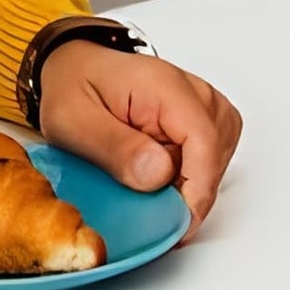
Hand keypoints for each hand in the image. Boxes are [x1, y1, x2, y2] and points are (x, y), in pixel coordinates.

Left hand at [38, 42, 241, 244]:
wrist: (72, 67)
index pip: (204, 141)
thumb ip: (115, 148)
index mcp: (163, 85)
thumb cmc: (71, 86)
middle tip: (150, 206)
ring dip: (190, 184)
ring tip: (151, 187)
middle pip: (216, 155)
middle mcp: (189, 90)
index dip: (195, 191)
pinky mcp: (197, 117)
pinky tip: (161, 177)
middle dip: (189, 192)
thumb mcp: (74, 120)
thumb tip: (160, 174)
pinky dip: (190, 175)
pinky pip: (211, 155)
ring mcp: (198, 103)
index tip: (173, 222)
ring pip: (218, 158)